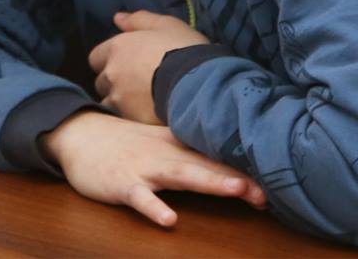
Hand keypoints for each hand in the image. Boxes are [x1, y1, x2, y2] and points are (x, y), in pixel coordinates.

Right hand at [42, 112, 263, 227]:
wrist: (79, 136)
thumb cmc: (125, 145)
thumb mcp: (161, 142)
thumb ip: (192, 152)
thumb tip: (228, 164)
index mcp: (176, 146)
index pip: (215, 156)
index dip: (244, 167)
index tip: (277, 178)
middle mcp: (165, 154)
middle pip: (206, 166)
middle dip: (237, 178)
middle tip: (267, 191)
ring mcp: (143, 169)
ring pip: (180, 176)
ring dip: (209, 182)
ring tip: (236, 190)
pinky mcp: (121, 184)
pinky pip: (139, 198)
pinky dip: (153, 208)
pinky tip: (169, 220)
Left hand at [88, 10, 208, 123]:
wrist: (198, 83)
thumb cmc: (183, 48)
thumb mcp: (165, 25)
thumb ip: (138, 20)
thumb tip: (117, 18)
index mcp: (117, 48)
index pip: (95, 57)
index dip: (109, 60)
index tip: (126, 63)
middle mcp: (112, 74)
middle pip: (101, 82)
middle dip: (113, 83)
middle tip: (136, 83)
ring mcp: (119, 100)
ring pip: (110, 103)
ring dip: (121, 102)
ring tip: (142, 102)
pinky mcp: (130, 120)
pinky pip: (124, 120)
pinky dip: (132, 117)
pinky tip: (147, 114)